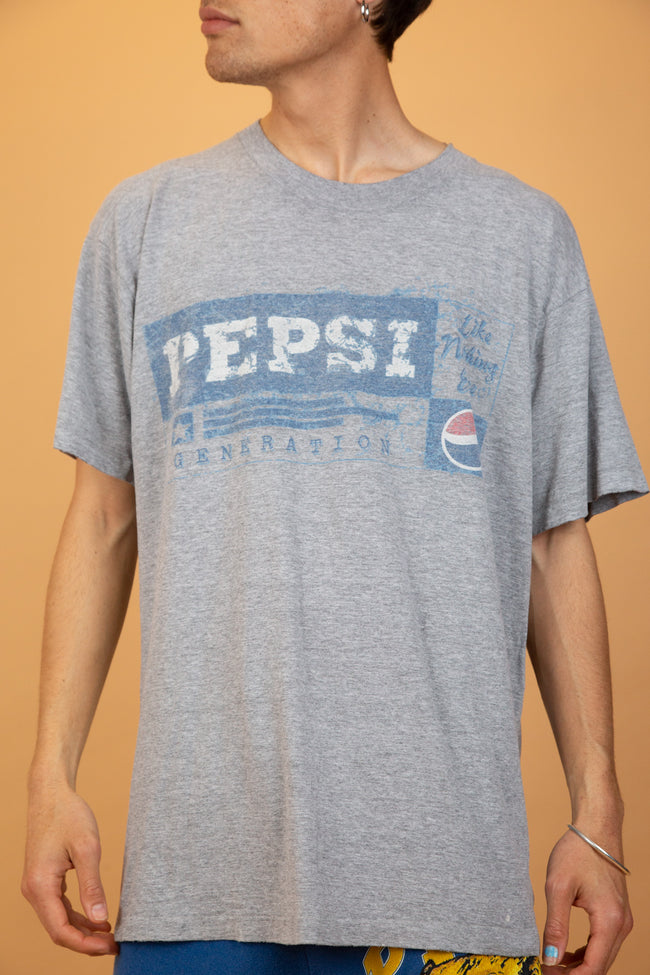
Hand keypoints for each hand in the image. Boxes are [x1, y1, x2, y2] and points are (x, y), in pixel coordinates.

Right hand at [21, 783, 117, 955]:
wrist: (51, 794)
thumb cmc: (69, 815)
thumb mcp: (87, 848)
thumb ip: (92, 885)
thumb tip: (100, 918)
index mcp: (41, 886)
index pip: (61, 930)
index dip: (85, 944)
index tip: (110, 945)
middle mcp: (33, 890)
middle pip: (58, 930)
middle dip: (85, 942)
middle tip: (114, 944)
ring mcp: (36, 885)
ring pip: (58, 920)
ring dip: (82, 930)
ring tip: (109, 935)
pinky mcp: (43, 879)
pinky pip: (58, 906)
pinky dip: (76, 916)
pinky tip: (96, 918)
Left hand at [541, 828, 631, 973]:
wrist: (596, 829)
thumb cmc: (577, 852)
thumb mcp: (558, 887)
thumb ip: (555, 926)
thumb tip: (551, 959)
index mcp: (609, 921)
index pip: (593, 968)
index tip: (546, 974)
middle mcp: (622, 925)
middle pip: (600, 967)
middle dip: (574, 974)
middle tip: (546, 971)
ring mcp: (622, 920)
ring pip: (603, 957)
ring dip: (580, 966)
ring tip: (553, 963)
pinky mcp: (617, 914)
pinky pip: (604, 944)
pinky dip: (587, 953)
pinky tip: (567, 951)